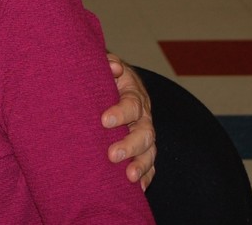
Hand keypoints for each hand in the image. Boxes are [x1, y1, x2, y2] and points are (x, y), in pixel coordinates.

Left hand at [102, 53, 155, 189]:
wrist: (111, 81)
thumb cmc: (102, 75)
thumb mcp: (103, 65)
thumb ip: (106, 63)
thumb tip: (113, 67)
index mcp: (133, 93)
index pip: (131, 104)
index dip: (120, 112)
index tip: (103, 120)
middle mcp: (142, 115)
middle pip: (144, 132)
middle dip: (130, 144)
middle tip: (112, 154)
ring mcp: (143, 132)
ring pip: (149, 150)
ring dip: (140, 164)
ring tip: (128, 176)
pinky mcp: (142, 147)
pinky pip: (149, 163)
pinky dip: (146, 176)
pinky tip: (137, 188)